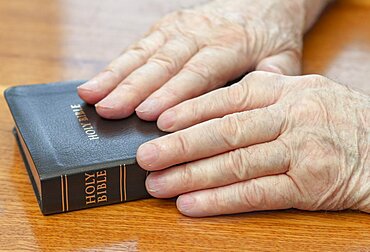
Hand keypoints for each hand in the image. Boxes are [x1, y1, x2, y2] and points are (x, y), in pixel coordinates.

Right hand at [78, 0, 306, 119]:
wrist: (262, 4)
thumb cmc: (271, 38)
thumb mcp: (284, 59)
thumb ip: (271, 81)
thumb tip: (251, 109)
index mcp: (231, 44)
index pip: (198, 72)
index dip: (173, 93)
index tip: (148, 115)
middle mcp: (200, 33)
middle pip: (163, 63)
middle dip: (133, 88)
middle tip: (109, 110)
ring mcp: (179, 27)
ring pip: (144, 53)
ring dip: (115, 76)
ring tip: (91, 96)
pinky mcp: (166, 26)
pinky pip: (138, 46)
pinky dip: (115, 65)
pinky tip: (96, 82)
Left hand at [137, 72, 369, 216]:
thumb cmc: (334, 119)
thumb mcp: (300, 93)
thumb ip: (259, 96)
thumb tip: (206, 107)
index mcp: (284, 91)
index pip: (228, 98)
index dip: (190, 110)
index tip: (159, 122)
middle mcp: (291, 117)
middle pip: (225, 132)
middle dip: (180, 146)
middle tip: (146, 157)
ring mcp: (300, 151)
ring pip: (235, 164)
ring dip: (192, 177)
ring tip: (159, 185)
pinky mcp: (308, 186)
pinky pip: (256, 194)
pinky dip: (219, 200)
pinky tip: (191, 205)